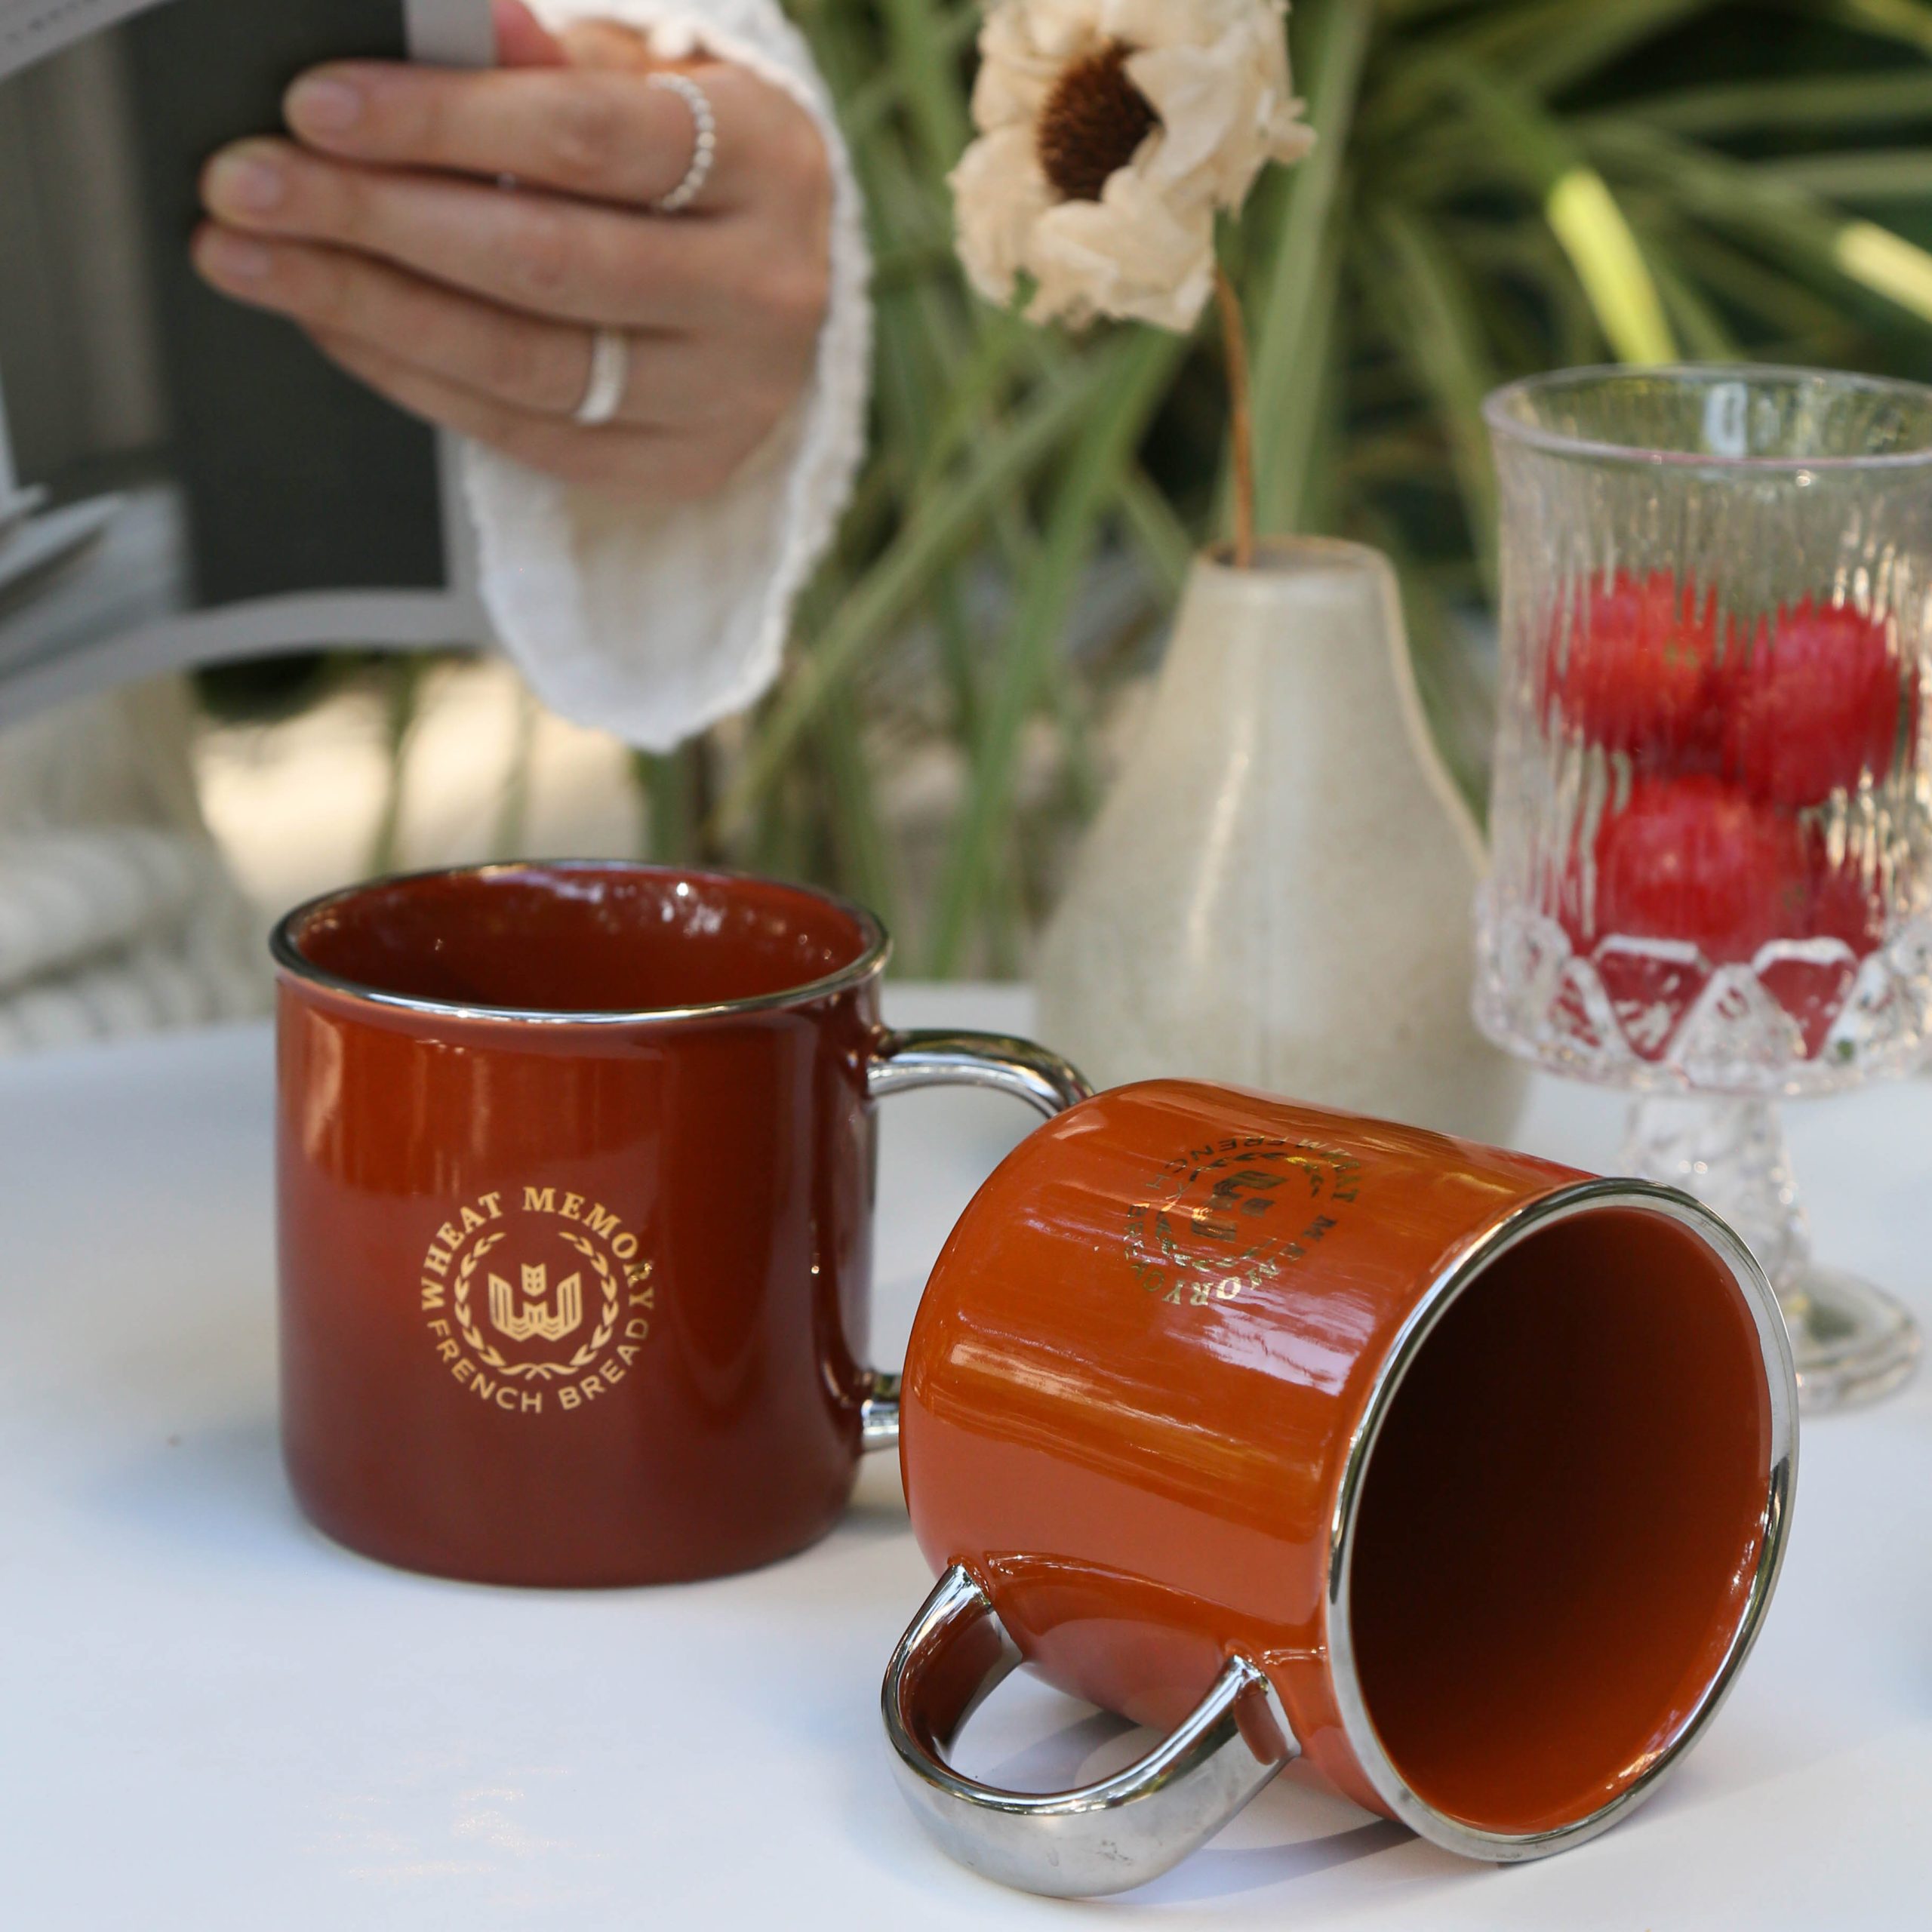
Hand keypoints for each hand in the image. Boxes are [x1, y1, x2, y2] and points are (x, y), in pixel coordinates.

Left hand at [191, 5, 832, 502]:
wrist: (769, 286)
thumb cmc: (689, 165)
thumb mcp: (643, 83)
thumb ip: (550, 64)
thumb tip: (454, 21)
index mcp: (770, 161)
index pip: (590, 139)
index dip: (443, 121)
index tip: (313, 106)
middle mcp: (766, 290)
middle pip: (550, 262)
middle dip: (378, 219)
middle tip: (248, 188)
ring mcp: (730, 395)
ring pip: (528, 363)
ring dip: (373, 310)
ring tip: (258, 262)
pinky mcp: (682, 466)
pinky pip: (525, 433)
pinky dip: (415, 377)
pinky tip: (336, 323)